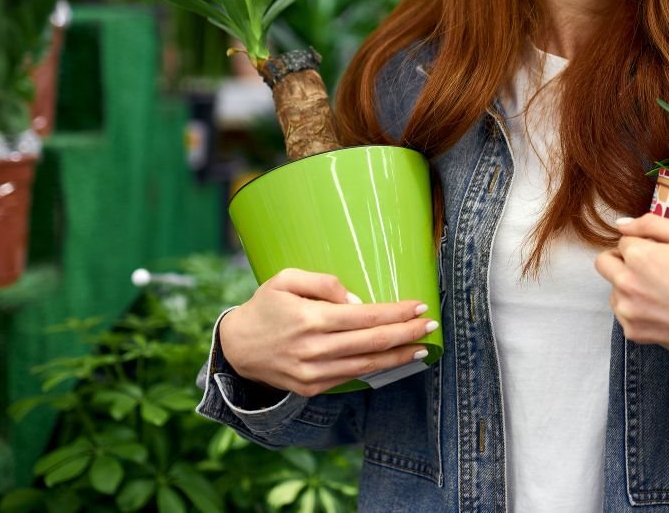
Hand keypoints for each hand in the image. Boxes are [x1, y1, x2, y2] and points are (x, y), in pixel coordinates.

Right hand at [219, 268, 436, 397]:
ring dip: (399, 356)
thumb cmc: (264, 306)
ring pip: (368, 365)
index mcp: (311, 319)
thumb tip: (357, 300)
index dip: (397, 313)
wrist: (236, 348)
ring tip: (422, 346)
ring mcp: (314, 373)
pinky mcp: (311, 388)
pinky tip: (392, 360)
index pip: (367, 317)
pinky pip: (351, 377)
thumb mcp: (286, 279)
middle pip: (373, 343)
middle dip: (407, 333)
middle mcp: (315, 349)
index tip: (420, 306)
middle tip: (431, 324)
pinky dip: (376, 369)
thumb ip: (323, 283)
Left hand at [594, 213, 668, 387]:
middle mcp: (626, 284)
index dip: (646, 242)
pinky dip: (637, 308)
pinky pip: (624, 313)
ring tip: (664, 290)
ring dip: (629, 284)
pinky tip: (664, 308)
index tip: (667, 253)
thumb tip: (621, 224)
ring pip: (613, 289)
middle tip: (655, 267)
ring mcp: (628, 312)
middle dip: (624, 259)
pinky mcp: (635, 334)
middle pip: (606, 262)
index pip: (624, 239)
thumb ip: (651, 224)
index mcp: (638, 256)